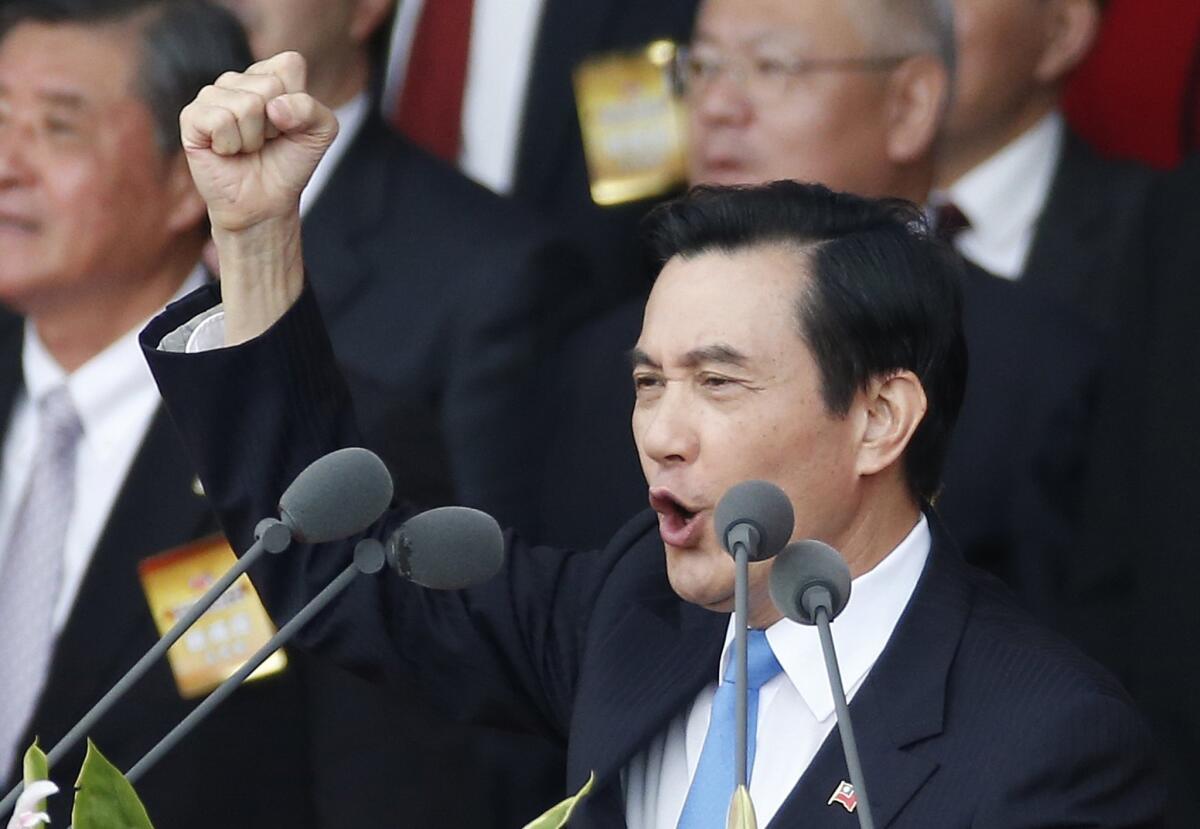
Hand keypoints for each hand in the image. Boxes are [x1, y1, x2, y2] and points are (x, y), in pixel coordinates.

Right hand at [180, 51, 337, 232]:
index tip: (290, 125)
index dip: (298, 103)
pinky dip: (231, 145)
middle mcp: (238, 80)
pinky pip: (219, 120)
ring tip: (248, 147)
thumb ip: (313, 110)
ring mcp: (212, 96)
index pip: (289, 65)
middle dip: (276, 124)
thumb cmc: (289, 164)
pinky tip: (227, 151)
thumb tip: (273, 107)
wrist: (265, 202)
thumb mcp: (320, 134)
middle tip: (267, 141)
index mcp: (269, 74)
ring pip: (246, 104)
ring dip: (254, 138)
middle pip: (269, 86)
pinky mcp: (192, 117)